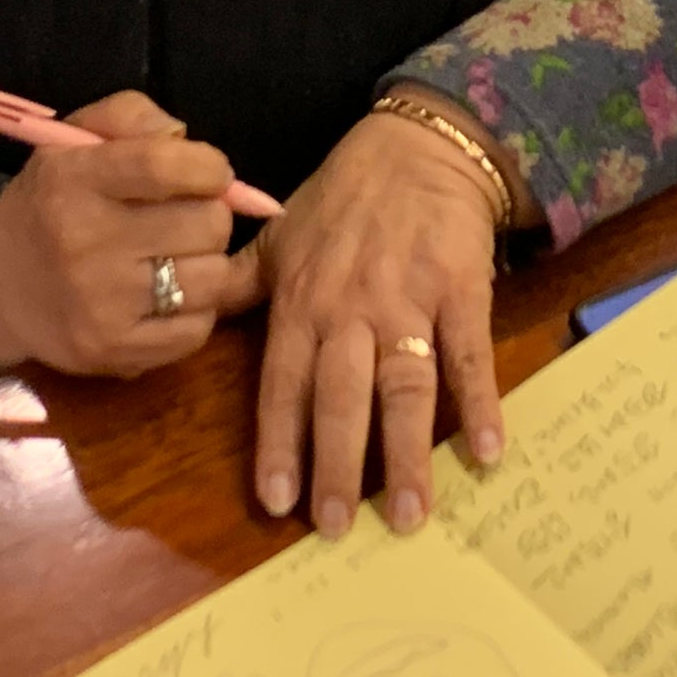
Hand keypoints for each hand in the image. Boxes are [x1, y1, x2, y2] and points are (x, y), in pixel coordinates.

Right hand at [0, 92, 262, 376]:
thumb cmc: (48, 207)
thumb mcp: (71, 141)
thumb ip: (129, 117)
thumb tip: (185, 137)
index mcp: (71, 180)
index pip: (163, 165)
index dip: (208, 167)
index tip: (212, 172)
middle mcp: (83, 243)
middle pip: (206, 225)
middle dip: (210, 215)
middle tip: (187, 219)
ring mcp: (99, 305)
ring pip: (212, 279)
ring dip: (209, 264)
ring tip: (179, 258)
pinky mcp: (113, 353)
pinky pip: (198, 329)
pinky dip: (196, 311)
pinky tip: (169, 298)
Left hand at [252, 98, 510, 537]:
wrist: (420, 147)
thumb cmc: (343, 198)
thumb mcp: (279, 238)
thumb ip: (239, 285)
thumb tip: (188, 314)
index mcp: (301, 304)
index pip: (283, 386)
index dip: (280, 445)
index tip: (276, 503)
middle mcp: (349, 311)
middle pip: (340, 399)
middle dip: (337, 467)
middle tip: (338, 529)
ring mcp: (408, 302)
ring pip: (402, 388)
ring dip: (406, 454)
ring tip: (409, 514)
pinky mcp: (460, 291)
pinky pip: (469, 355)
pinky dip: (481, 403)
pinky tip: (489, 453)